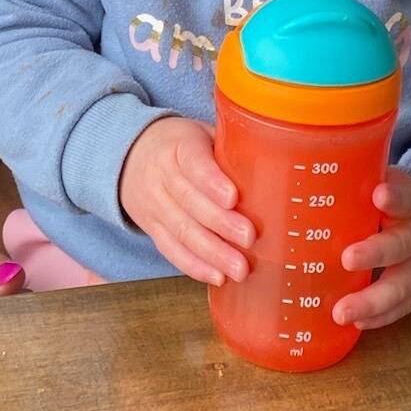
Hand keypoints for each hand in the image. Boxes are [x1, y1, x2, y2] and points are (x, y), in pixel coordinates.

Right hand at [119, 116, 253, 285]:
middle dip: (220, 223)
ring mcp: (154, 204)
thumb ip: (230, 147)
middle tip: (249, 238)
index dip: (211, 181)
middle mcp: (162, 175)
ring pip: (181, 231)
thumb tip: (278, 163)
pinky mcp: (151, 228)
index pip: (193, 161)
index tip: (233, 197)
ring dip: (212, 253)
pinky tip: (216, 277)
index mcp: (179, 145)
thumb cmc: (182, 145)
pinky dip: (194, 266)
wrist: (131, 156)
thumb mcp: (202, 134)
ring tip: (239, 269)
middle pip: (189, 201)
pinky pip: (171, 250)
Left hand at [332, 170, 410, 329]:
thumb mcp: (389, 182)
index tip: (378, 194)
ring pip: (400, 287)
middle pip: (401, 246)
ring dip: (371, 301)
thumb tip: (309, 164)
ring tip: (342, 312)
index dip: (393, 198)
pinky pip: (400, 308)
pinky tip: (356, 323)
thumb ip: (361, 178)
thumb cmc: (399, 201)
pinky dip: (379, 317)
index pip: (405, 198)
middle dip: (375, 253)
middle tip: (347, 258)